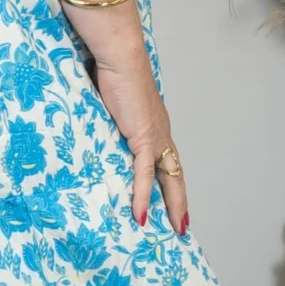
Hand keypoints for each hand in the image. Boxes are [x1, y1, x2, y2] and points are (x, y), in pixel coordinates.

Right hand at [87, 50, 188, 234]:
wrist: (120, 58)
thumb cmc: (115, 71)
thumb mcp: (115, 101)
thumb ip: (114, 117)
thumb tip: (102, 123)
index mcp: (155, 124)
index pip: (167, 158)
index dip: (171, 180)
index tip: (173, 199)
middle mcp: (160, 132)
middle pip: (175, 173)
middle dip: (179, 201)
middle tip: (181, 225)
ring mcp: (154, 135)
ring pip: (168, 177)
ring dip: (172, 204)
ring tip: (175, 227)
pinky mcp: (143, 137)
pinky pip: (144, 173)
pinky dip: (142, 195)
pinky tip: (141, 214)